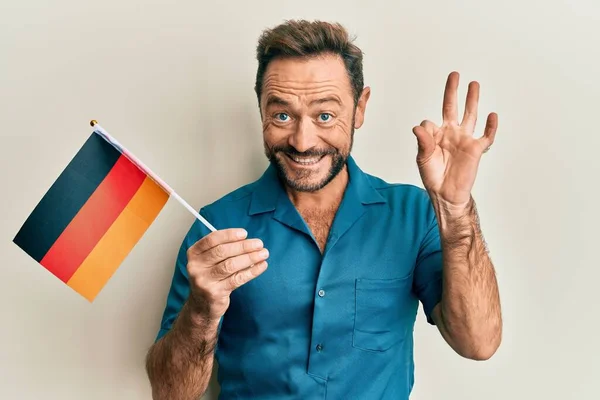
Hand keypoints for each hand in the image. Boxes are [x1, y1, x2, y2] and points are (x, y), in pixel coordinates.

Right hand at [186, 228, 268, 321]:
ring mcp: (204, 281)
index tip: (244, 233)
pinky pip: (237, 279)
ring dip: (250, 257)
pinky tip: (261, 266)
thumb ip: (223, 249)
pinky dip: (252, 271)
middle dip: (243, 246)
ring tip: (263, 253)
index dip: (229, 234)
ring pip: (230, 265)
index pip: (212, 239)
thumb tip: (247, 240)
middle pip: (222, 251)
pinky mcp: (215, 293)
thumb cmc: (211, 277)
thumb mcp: (210, 261)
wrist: (202, 305)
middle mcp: (195, 266)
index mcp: (194, 253)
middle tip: (259, 244)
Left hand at [412, 71, 497, 208]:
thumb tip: (418, 126)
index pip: (430, 122)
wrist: (446, 194)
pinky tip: (491, 115)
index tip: (425, 136)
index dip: (426, 129)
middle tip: (455, 74)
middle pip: (452, 107)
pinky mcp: (476, 149)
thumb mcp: (423, 159)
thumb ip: (423, 142)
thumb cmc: (433, 177)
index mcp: (436, 135)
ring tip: (474, 84)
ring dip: (472, 100)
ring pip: (470, 115)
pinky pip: (486, 135)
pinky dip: (490, 126)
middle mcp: (451, 133)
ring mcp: (464, 139)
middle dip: (453, 91)